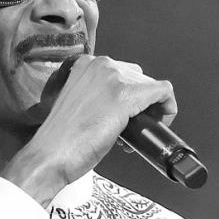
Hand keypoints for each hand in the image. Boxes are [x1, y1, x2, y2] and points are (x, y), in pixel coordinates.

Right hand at [2, 55, 176, 205]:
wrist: (51, 154)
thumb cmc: (61, 138)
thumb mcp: (79, 104)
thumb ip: (98, 96)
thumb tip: (119, 106)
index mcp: (85, 64)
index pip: (123, 72)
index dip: (132, 95)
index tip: (128, 115)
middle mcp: (100, 65)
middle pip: (140, 78)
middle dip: (143, 103)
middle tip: (135, 127)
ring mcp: (113, 78)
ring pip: (152, 85)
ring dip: (152, 109)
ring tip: (138, 132)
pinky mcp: (126, 95)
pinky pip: (163, 92)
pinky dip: (168, 108)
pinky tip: (160, 124)